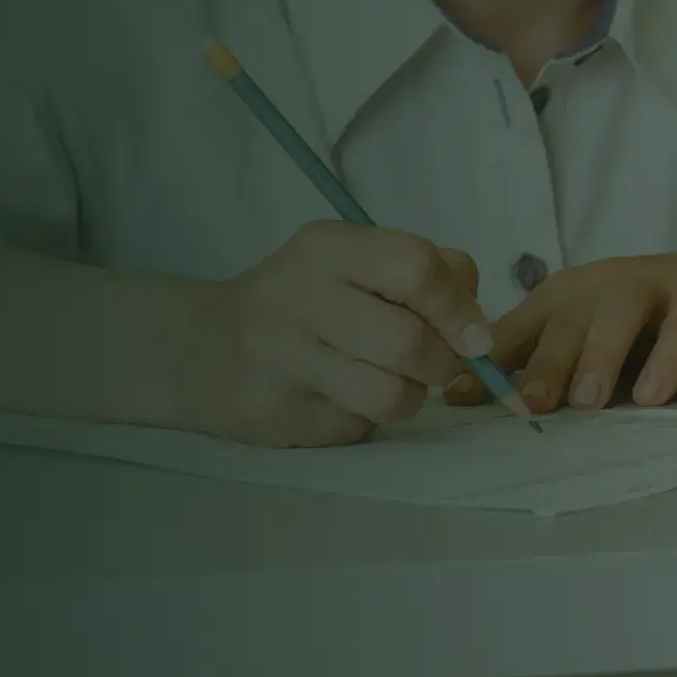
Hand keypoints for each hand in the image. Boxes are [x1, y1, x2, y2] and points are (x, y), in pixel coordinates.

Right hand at [190, 222, 487, 446]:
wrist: (200, 349)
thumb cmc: (299, 301)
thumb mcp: (349, 263)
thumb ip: (421, 274)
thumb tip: (477, 327)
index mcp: (325, 248)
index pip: (416, 267)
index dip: (459, 308)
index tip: (474, 336)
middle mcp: (299, 296)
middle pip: (410, 342)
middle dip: (441, 364)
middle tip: (432, 366)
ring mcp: (283, 360)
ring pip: (392, 396)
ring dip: (408, 397)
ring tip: (385, 382)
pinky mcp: (279, 416)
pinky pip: (359, 428)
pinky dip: (366, 419)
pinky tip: (337, 398)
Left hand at [448, 248, 676, 412]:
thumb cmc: (642, 325)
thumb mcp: (588, 340)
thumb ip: (543, 364)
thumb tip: (469, 399)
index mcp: (563, 294)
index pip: (518, 327)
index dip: (489, 361)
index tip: (459, 398)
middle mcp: (600, 283)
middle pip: (566, 321)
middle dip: (545, 362)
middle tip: (529, 405)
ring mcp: (651, 286)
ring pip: (617, 316)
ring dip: (599, 357)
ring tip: (587, 401)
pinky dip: (665, 363)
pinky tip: (651, 396)